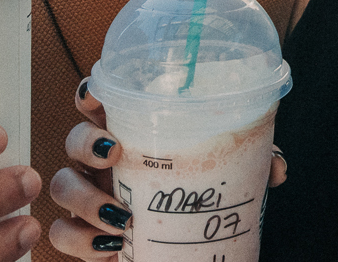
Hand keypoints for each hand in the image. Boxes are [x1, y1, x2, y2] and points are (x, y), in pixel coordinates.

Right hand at [48, 79, 287, 258]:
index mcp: (131, 132)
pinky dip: (80, 240)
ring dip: (85, 199)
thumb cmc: (195, 193)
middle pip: (73, 138)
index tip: (98, 95)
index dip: (91, 92)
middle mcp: (102, 159)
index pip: (99, 99)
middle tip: (114, 154)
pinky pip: (62, 233)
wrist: (184, 247)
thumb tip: (276, 168)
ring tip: (120, 217)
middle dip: (86, 144)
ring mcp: (88, 194)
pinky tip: (110, 247)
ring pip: (61, 184)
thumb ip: (250, 162)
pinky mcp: (82, 231)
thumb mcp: (224, 173)